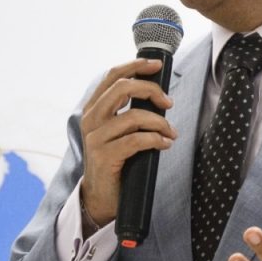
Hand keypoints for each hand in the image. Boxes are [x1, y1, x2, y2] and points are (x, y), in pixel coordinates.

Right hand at [79, 57, 176, 226]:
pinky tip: (165, 143)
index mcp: (94, 107)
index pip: (113, 76)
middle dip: (151, 90)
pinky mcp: (105, 157)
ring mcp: (95, 138)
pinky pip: (137, 140)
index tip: (158, 65)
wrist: (101, 195)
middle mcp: (91, 119)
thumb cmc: (116, 158)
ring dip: (160, 122)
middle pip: (123, 87)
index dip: (136, 65)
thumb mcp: (118, 129)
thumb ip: (128, 109)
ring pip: (134, 116)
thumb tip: (157, 92)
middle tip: (169, 102)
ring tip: (171, 132)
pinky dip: (156, 139)